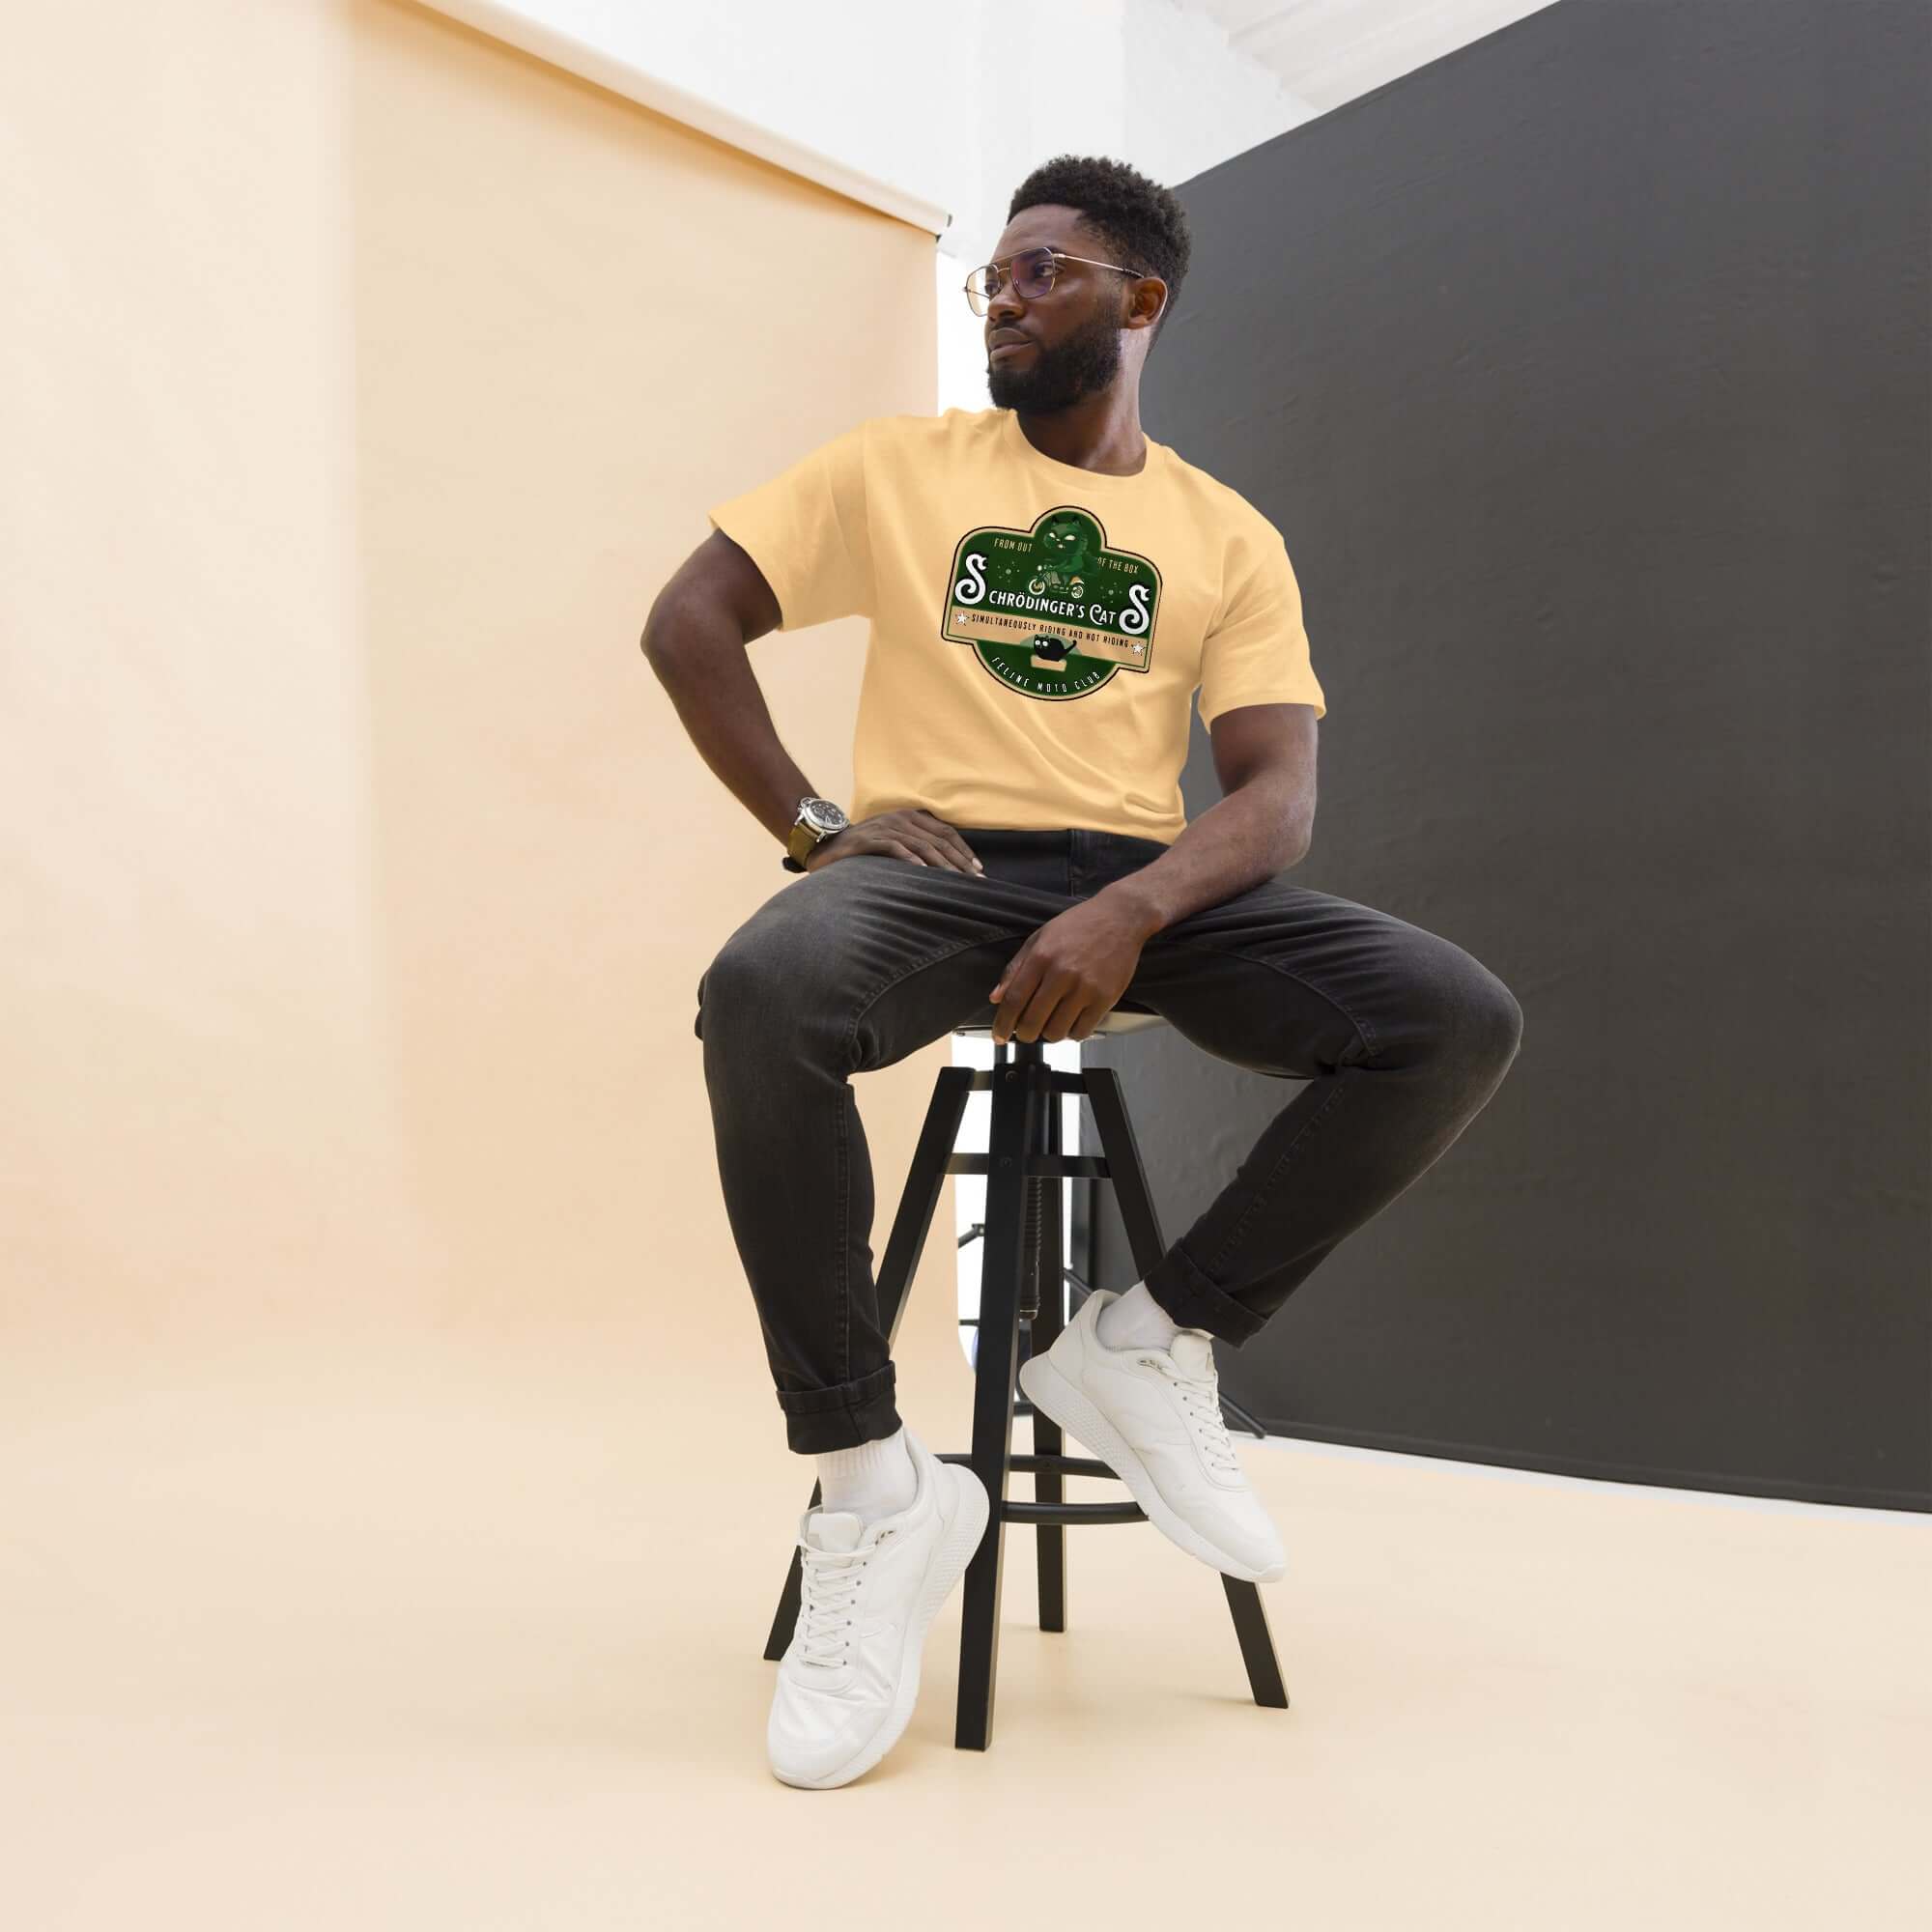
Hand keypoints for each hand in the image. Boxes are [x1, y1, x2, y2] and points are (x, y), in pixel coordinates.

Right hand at [804, 808, 984, 875]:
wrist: (826, 845)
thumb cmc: (865, 849)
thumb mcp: (894, 842)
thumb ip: (917, 846)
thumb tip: (946, 867)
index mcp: (910, 817)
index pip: (945, 831)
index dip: (964, 850)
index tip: (978, 869)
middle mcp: (900, 818)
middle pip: (938, 840)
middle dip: (959, 861)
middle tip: (974, 881)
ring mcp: (884, 828)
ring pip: (921, 845)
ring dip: (942, 865)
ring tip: (956, 881)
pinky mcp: (869, 840)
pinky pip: (895, 848)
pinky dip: (911, 860)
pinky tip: (924, 873)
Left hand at [987, 895, 1151, 1043]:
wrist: (1120, 917)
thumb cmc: (1079, 925)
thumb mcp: (1040, 937)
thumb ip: (1016, 968)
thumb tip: (996, 997)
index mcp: (1041, 957)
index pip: (1014, 1000)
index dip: (1003, 1024)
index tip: (999, 1036)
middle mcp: (1062, 974)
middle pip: (1033, 1021)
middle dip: (1024, 1034)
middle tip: (1026, 1032)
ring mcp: (1085, 988)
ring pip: (1057, 1031)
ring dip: (1049, 1034)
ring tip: (1051, 1023)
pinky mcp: (1105, 998)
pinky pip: (1082, 1031)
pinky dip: (1073, 1033)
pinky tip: (1071, 1022)